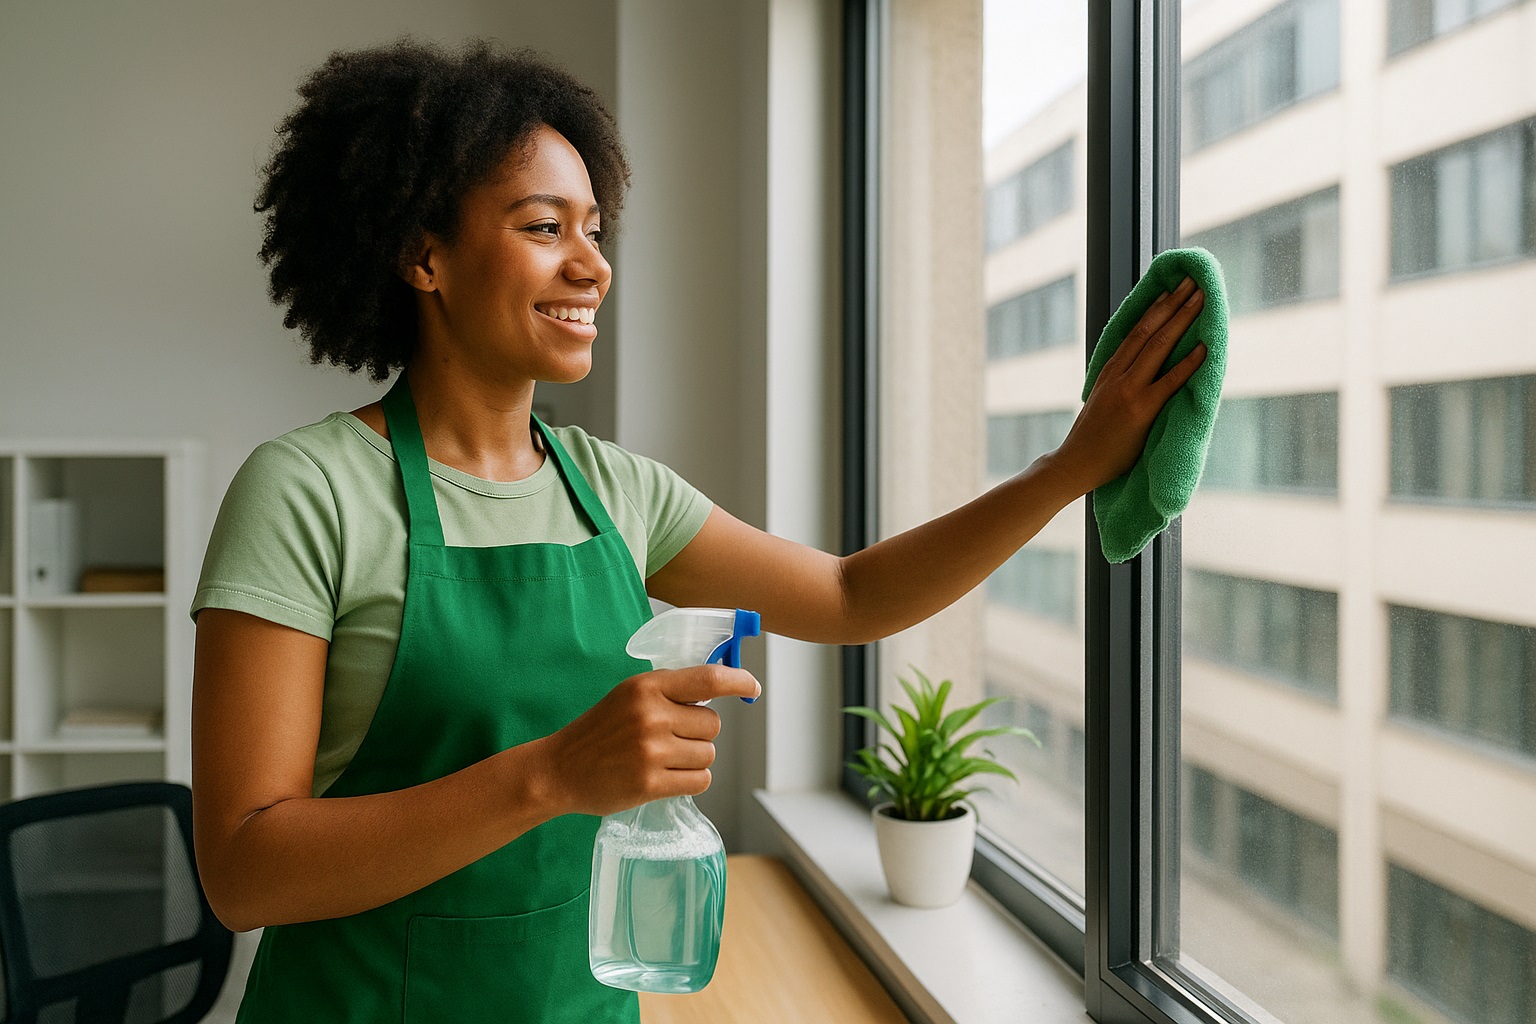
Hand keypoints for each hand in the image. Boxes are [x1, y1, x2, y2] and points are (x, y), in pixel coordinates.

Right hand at [536, 665, 760, 816]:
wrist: (559, 769)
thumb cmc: (599, 731)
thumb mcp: (629, 696)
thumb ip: (669, 691)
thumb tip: (719, 687)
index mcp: (647, 687)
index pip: (709, 679)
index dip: (739, 681)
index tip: (752, 687)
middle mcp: (652, 715)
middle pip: (713, 725)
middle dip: (700, 734)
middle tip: (671, 740)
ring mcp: (652, 751)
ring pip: (708, 755)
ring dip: (694, 760)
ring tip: (663, 760)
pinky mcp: (650, 783)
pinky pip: (699, 781)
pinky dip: (690, 781)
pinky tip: (666, 778)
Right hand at [1050, 276, 1206, 494]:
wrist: (1074, 464)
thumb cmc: (1092, 439)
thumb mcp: (1101, 401)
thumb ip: (1119, 384)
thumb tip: (1141, 375)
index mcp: (1109, 371)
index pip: (1135, 331)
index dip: (1155, 308)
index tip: (1171, 290)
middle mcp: (1118, 374)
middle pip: (1148, 330)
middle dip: (1172, 303)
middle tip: (1191, 281)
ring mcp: (1129, 390)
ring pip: (1158, 345)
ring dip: (1182, 319)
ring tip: (1199, 298)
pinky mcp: (1140, 410)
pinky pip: (1169, 382)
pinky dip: (1188, 363)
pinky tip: (1205, 348)